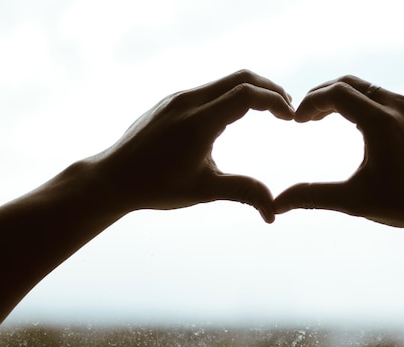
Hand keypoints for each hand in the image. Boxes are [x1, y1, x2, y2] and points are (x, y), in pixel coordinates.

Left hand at [91, 70, 294, 222]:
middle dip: (269, 89)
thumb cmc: (156, 186)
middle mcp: (188, 101)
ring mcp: (178, 98)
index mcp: (198, 122)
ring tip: (268, 111)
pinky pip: (209, 88)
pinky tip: (237, 115)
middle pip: (240, 78)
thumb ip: (243, 192)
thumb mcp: (203, 190)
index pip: (246, 95)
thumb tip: (273, 211)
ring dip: (251, 90)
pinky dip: (232, 94)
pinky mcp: (171, 101)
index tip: (291, 118)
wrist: (113, 177)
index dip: (275, 101)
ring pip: (224, 81)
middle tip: (287, 109)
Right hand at [274, 75, 403, 239]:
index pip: (337, 93)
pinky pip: (386, 98)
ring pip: (370, 89)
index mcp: (382, 122)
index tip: (295, 120)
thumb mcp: (353, 200)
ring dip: (343, 97)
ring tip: (323, 117)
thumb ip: (312, 196)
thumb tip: (275, 205)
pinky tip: (354, 124)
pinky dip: (364, 103)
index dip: (311, 103)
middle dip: (323, 95)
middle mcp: (400, 107)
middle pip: (351, 84)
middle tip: (304, 115)